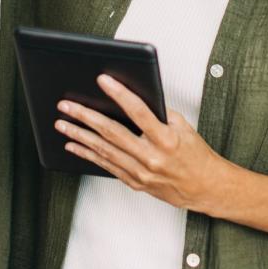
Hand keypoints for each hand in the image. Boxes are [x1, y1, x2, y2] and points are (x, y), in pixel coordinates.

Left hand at [56, 74, 229, 213]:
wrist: (205, 188)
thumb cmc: (195, 155)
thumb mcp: (183, 127)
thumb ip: (158, 113)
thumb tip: (131, 98)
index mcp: (166, 139)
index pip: (138, 112)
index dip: (119, 94)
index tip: (103, 80)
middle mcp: (151, 158)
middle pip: (112, 133)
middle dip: (86, 117)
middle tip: (66, 105)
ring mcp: (141, 173)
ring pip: (103, 151)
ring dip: (80, 136)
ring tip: (62, 124)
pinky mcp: (135, 183)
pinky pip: (106, 167)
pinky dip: (88, 155)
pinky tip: (74, 146)